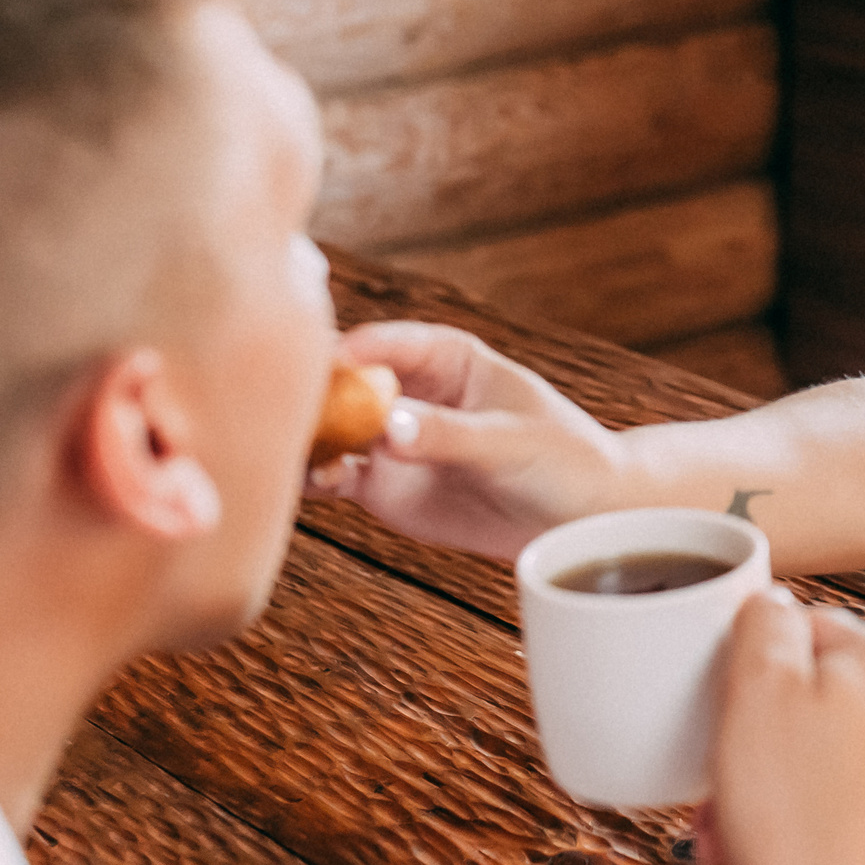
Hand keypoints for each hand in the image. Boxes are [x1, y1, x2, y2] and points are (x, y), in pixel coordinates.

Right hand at [305, 320, 620, 559]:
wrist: (581, 520)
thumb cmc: (564, 460)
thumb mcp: (511, 444)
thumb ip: (448, 436)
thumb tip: (390, 428)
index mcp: (445, 356)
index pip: (384, 343)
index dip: (348, 351)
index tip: (319, 368)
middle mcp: (407, 391)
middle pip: (343, 383)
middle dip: (311, 396)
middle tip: (283, 415)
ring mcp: (388, 439)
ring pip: (328, 430)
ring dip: (302, 438)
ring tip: (285, 453)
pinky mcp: (380, 485)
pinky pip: (331, 475)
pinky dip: (309, 477)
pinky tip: (302, 483)